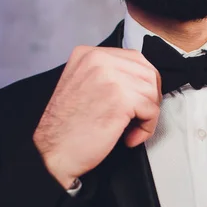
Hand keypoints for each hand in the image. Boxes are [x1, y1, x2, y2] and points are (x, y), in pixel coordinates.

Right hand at [34, 46, 161, 188]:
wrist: (54, 152)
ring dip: (148, 115)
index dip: (143, 83)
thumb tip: (138, 79)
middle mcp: (98, 60)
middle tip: (140, 117)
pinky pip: (151, 109)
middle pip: (148, 73)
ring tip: (131, 129)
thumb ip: (107, 75)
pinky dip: (147, 127)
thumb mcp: (82, 85)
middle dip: (150, 98)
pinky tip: (130, 137)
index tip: (139, 101)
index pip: (135, 58)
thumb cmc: (68, 127)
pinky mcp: (121, 98)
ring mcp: (110, 77)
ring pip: (152, 91)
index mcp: (88, 54)